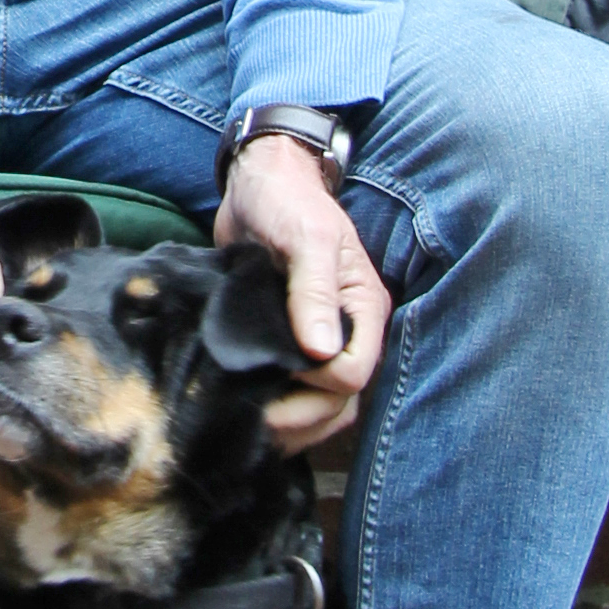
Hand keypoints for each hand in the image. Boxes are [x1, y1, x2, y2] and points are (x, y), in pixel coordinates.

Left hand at [215, 135, 389, 449]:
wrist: (256, 184)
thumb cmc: (287, 201)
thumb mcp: (305, 236)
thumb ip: (314, 290)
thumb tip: (321, 353)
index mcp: (363, 310)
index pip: (354, 373)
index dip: (319, 383)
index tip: (281, 366)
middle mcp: (346, 332)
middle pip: (340, 402)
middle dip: (302, 417)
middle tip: (255, 417)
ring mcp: (317, 341)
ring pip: (320, 407)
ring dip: (291, 423)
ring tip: (250, 421)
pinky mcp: (286, 344)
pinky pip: (294, 393)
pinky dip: (275, 407)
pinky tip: (246, 408)